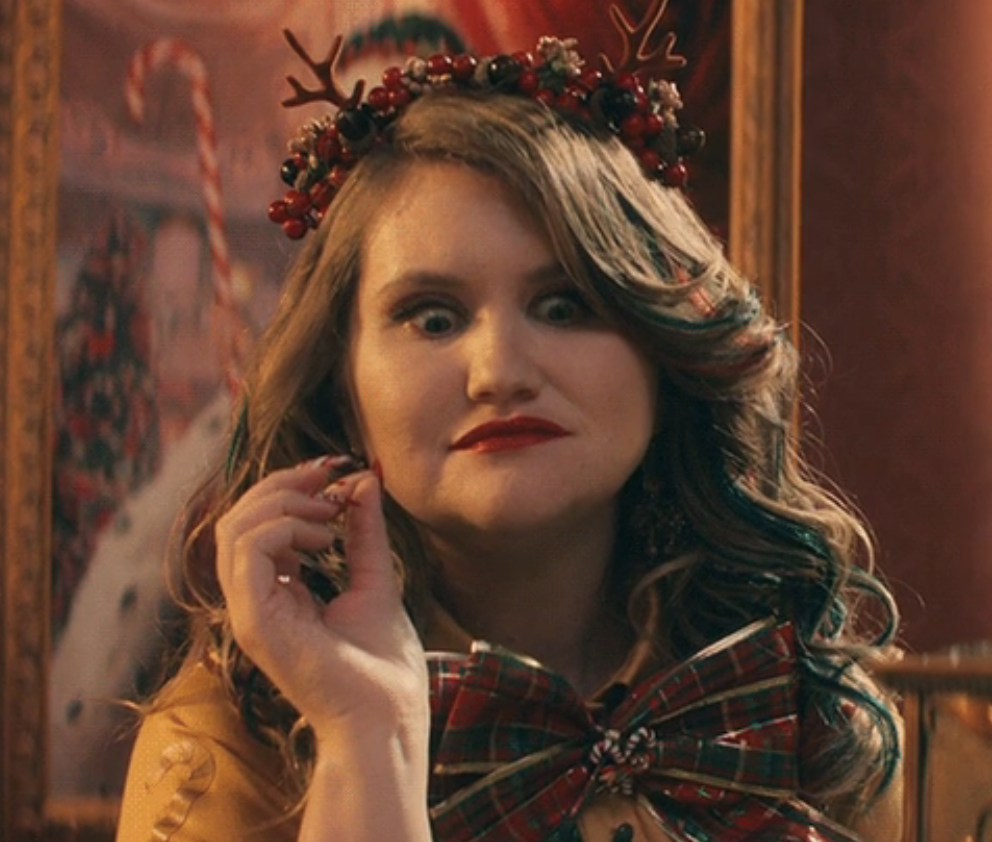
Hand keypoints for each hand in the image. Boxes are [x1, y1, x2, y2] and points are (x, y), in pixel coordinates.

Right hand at [215, 457, 428, 742]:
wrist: (388, 716)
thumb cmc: (383, 663)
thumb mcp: (374, 576)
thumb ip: (363, 530)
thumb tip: (362, 480)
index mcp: (277, 592)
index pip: (256, 524)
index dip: (288, 487)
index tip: (335, 471)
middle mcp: (255, 600)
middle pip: (236, 519)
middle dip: (282, 485)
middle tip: (329, 479)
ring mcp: (250, 612)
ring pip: (234, 529)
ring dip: (284, 504)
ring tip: (330, 516)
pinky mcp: (254, 622)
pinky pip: (248, 551)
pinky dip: (284, 528)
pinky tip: (324, 541)